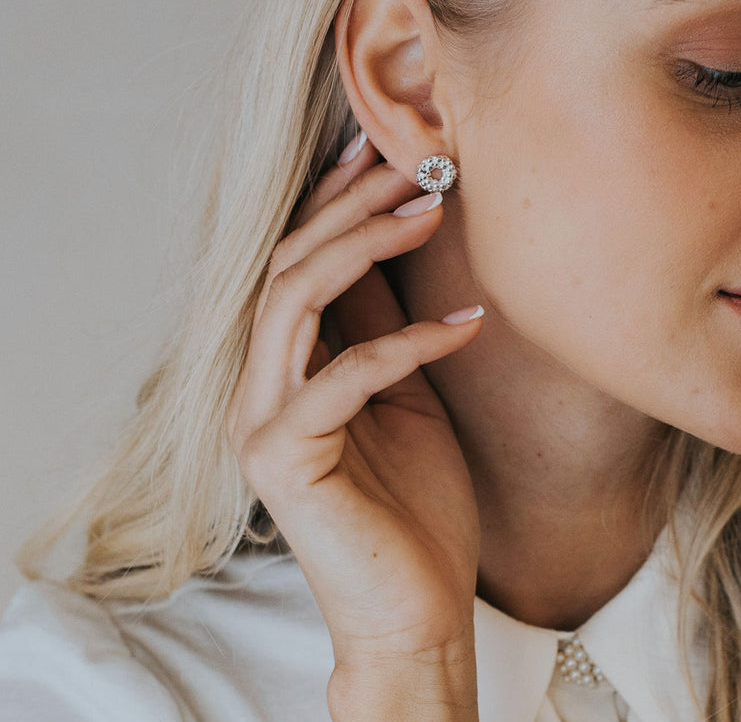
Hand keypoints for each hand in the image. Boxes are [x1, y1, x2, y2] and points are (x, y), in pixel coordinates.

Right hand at [227, 137, 482, 670]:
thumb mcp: (403, 392)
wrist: (414, 609)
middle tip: (418, 163)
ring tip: (431, 209)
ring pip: (294, 299)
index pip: (297, 261)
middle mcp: (256, 386)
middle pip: (289, 265)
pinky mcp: (282, 458)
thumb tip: (392, 243)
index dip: (335, 200)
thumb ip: (380, 325)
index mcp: (282, 368)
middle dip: (353, 205)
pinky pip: (345, 374)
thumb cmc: (417, 502)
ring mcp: (258, 421)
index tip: (383, 148)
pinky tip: (468, 325)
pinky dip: (409, 341)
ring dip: (365, 245)